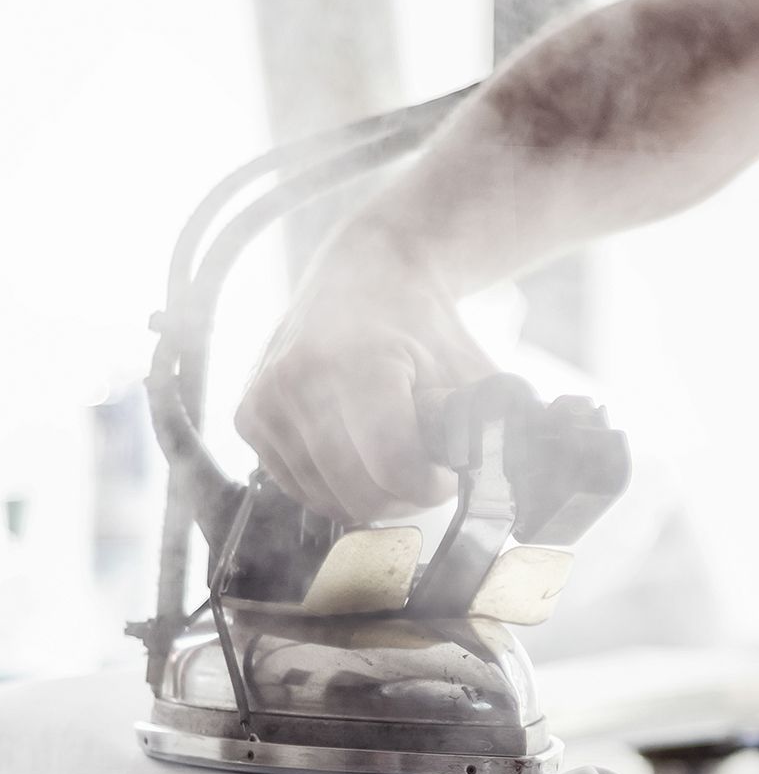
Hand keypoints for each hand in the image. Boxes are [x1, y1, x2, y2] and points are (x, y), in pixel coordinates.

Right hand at [236, 220, 497, 522]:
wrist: (367, 273)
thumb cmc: (424, 327)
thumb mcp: (469, 372)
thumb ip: (481, 430)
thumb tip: (495, 483)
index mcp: (358, 363)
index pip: (395, 467)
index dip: (433, 486)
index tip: (447, 470)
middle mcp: (299, 381)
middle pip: (359, 493)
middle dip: (404, 496)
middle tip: (425, 469)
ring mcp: (266, 401)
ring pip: (327, 499)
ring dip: (369, 493)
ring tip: (391, 453)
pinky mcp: (248, 418)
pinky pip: (298, 487)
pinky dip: (335, 484)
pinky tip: (356, 450)